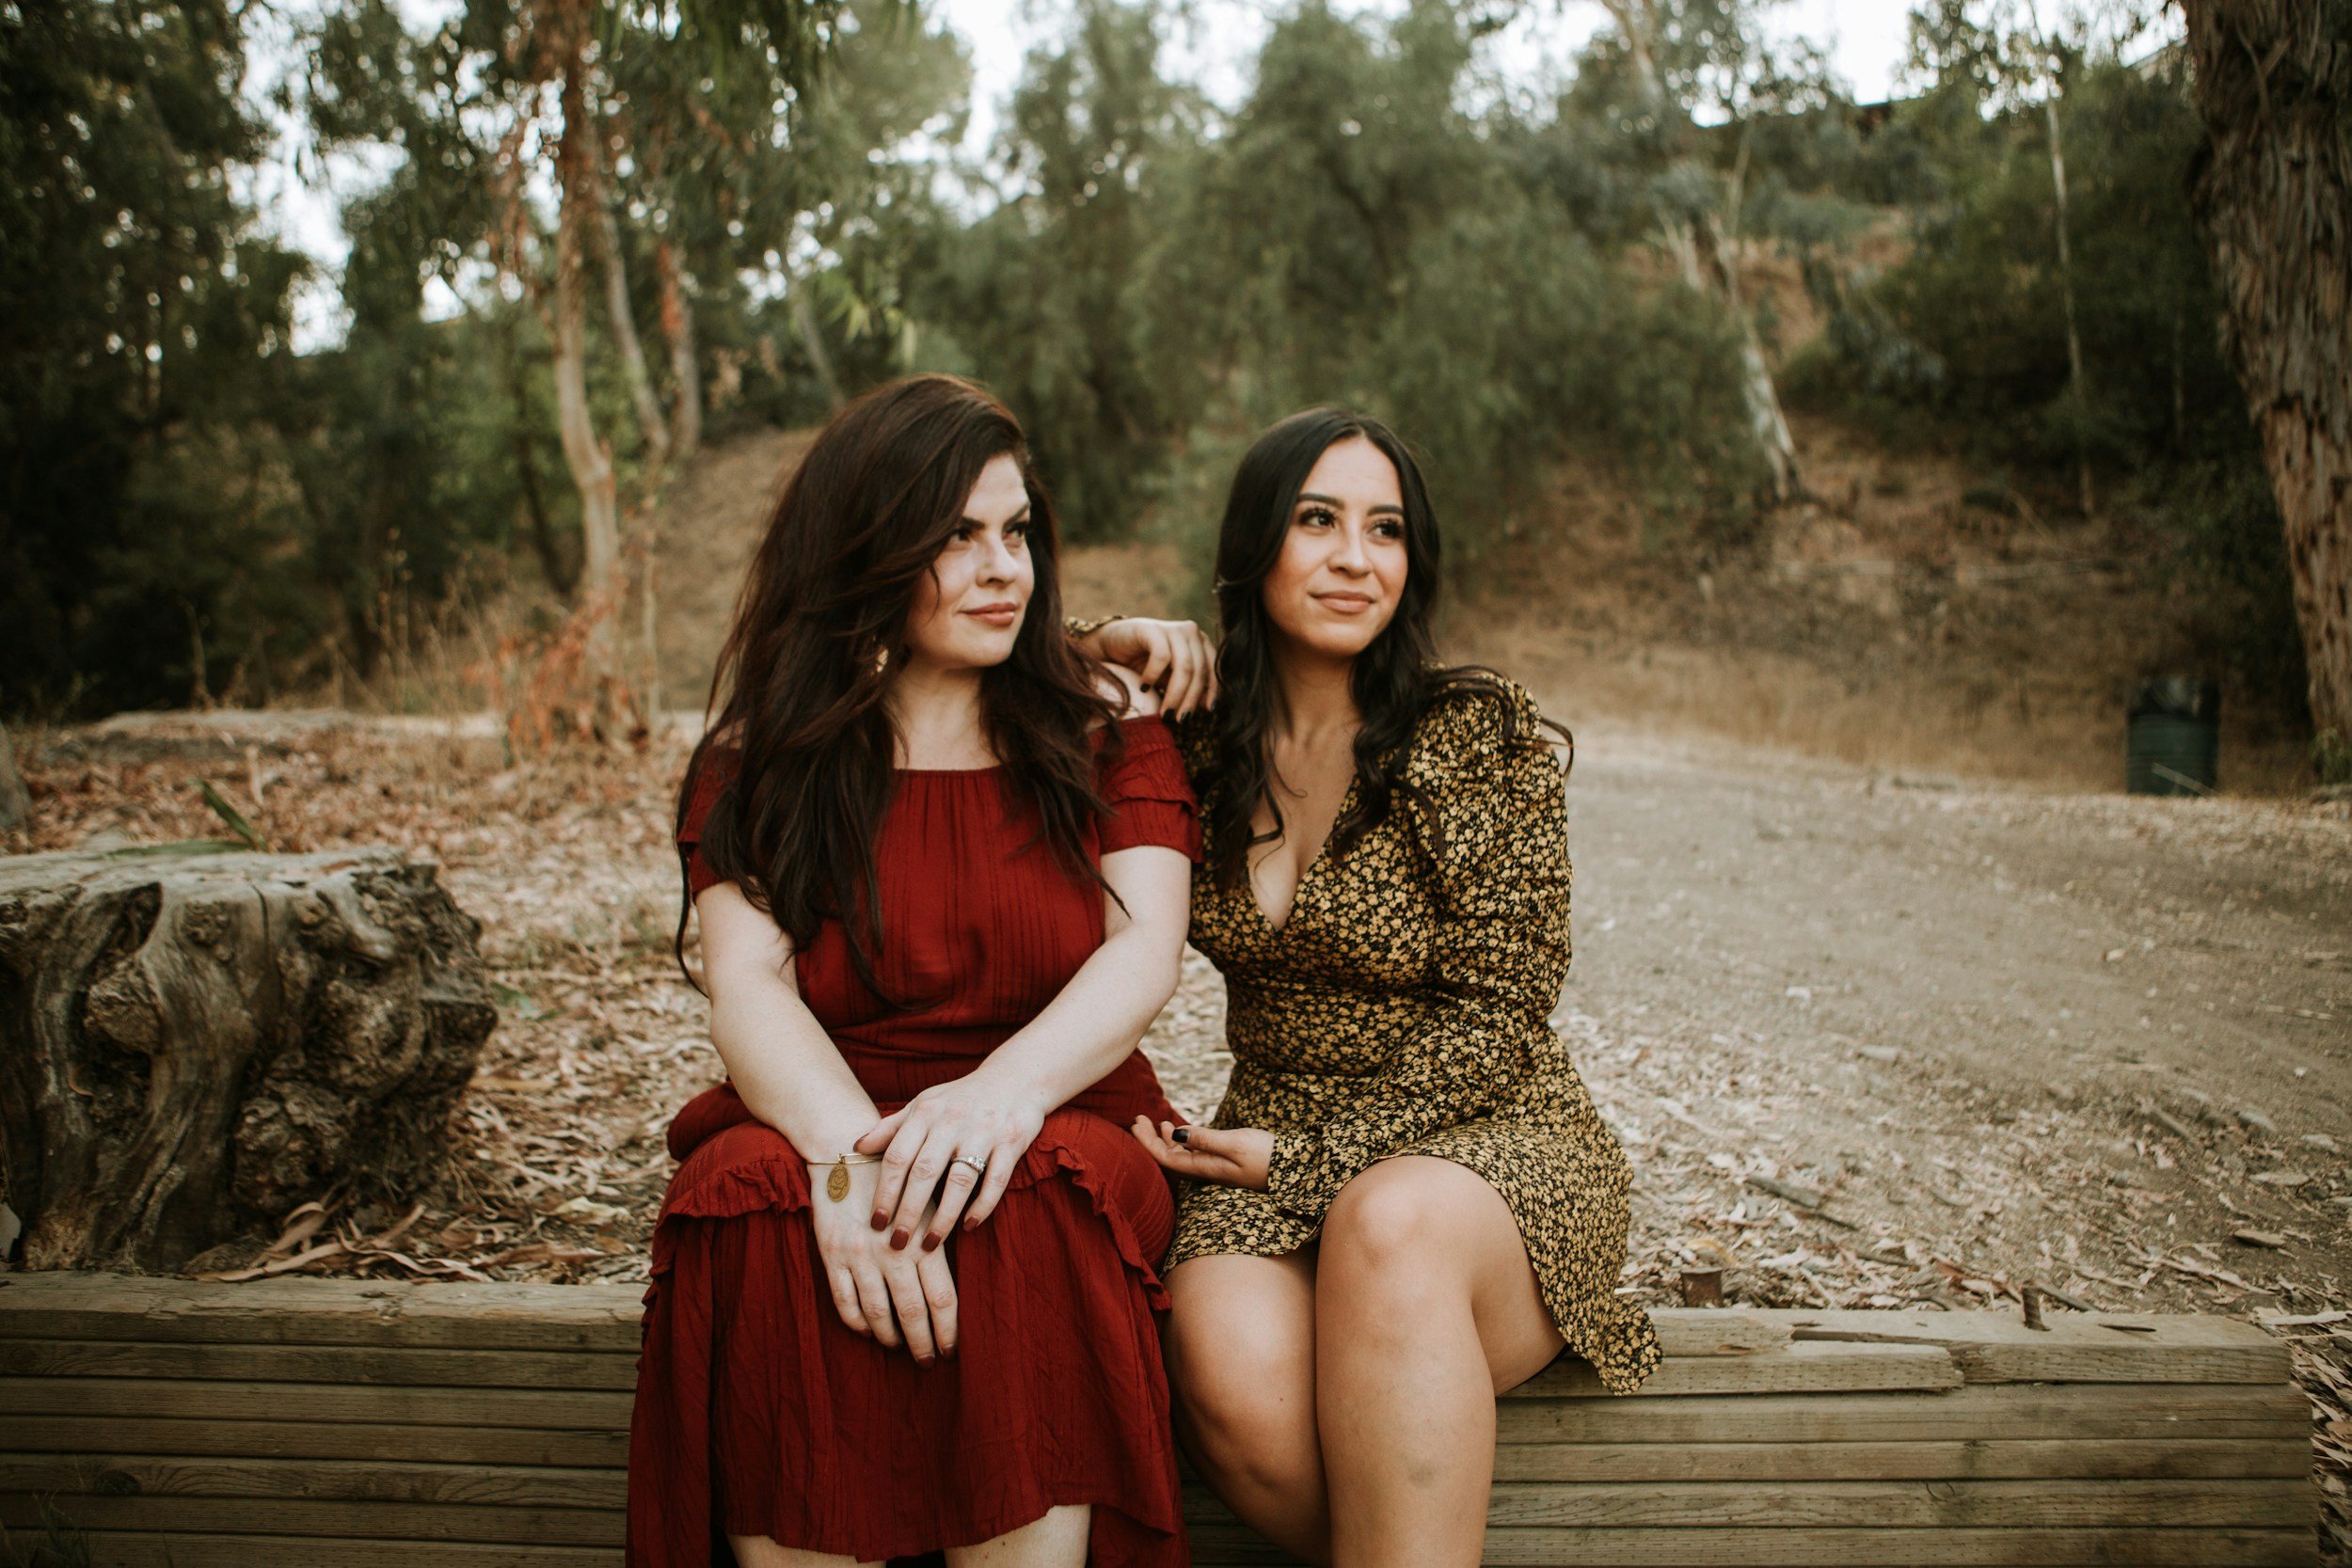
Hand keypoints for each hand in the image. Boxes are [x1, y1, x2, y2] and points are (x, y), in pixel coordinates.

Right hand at [808, 1159, 959, 1363]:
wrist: (847, 1150)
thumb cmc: (900, 1178)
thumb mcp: (929, 1203)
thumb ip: (940, 1241)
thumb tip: (954, 1289)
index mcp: (924, 1240)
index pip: (943, 1299)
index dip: (948, 1330)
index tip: (952, 1350)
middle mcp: (893, 1252)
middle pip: (912, 1312)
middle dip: (923, 1343)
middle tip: (929, 1362)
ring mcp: (860, 1256)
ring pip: (877, 1312)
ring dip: (890, 1337)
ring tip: (900, 1348)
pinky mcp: (832, 1256)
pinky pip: (844, 1302)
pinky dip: (857, 1323)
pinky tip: (868, 1331)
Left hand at [856, 1074, 1046, 1251]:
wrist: (1015, 1079)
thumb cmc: (960, 1099)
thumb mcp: (924, 1104)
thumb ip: (891, 1127)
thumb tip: (856, 1147)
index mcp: (925, 1112)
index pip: (897, 1156)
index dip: (884, 1191)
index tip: (874, 1222)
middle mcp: (952, 1121)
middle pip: (924, 1172)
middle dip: (908, 1211)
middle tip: (897, 1244)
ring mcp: (983, 1131)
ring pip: (960, 1181)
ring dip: (943, 1217)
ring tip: (930, 1244)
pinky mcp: (1011, 1142)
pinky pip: (996, 1180)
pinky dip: (982, 1206)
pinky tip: (969, 1226)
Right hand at [1086, 618, 1218, 718]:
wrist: (1112, 645)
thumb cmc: (1145, 664)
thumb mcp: (1170, 679)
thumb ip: (1190, 689)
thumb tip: (1209, 706)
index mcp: (1201, 642)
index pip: (1214, 668)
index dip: (1213, 691)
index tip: (1208, 712)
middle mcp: (1191, 632)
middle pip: (1198, 671)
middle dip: (1190, 699)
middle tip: (1179, 720)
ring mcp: (1172, 628)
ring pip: (1184, 667)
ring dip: (1175, 694)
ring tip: (1165, 712)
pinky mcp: (1153, 628)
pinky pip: (1161, 657)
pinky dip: (1154, 676)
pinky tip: (1144, 688)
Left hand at [1131, 1118, 1272, 1190]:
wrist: (1295, 1168)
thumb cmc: (1266, 1156)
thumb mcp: (1235, 1144)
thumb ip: (1205, 1139)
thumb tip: (1176, 1134)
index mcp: (1204, 1168)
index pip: (1164, 1158)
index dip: (1146, 1142)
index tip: (1136, 1121)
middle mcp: (1205, 1170)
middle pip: (1168, 1158)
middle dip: (1150, 1139)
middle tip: (1138, 1118)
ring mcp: (1215, 1167)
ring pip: (1182, 1156)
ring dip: (1166, 1140)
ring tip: (1159, 1123)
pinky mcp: (1225, 1163)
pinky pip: (1195, 1154)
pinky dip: (1184, 1141)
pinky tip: (1183, 1131)